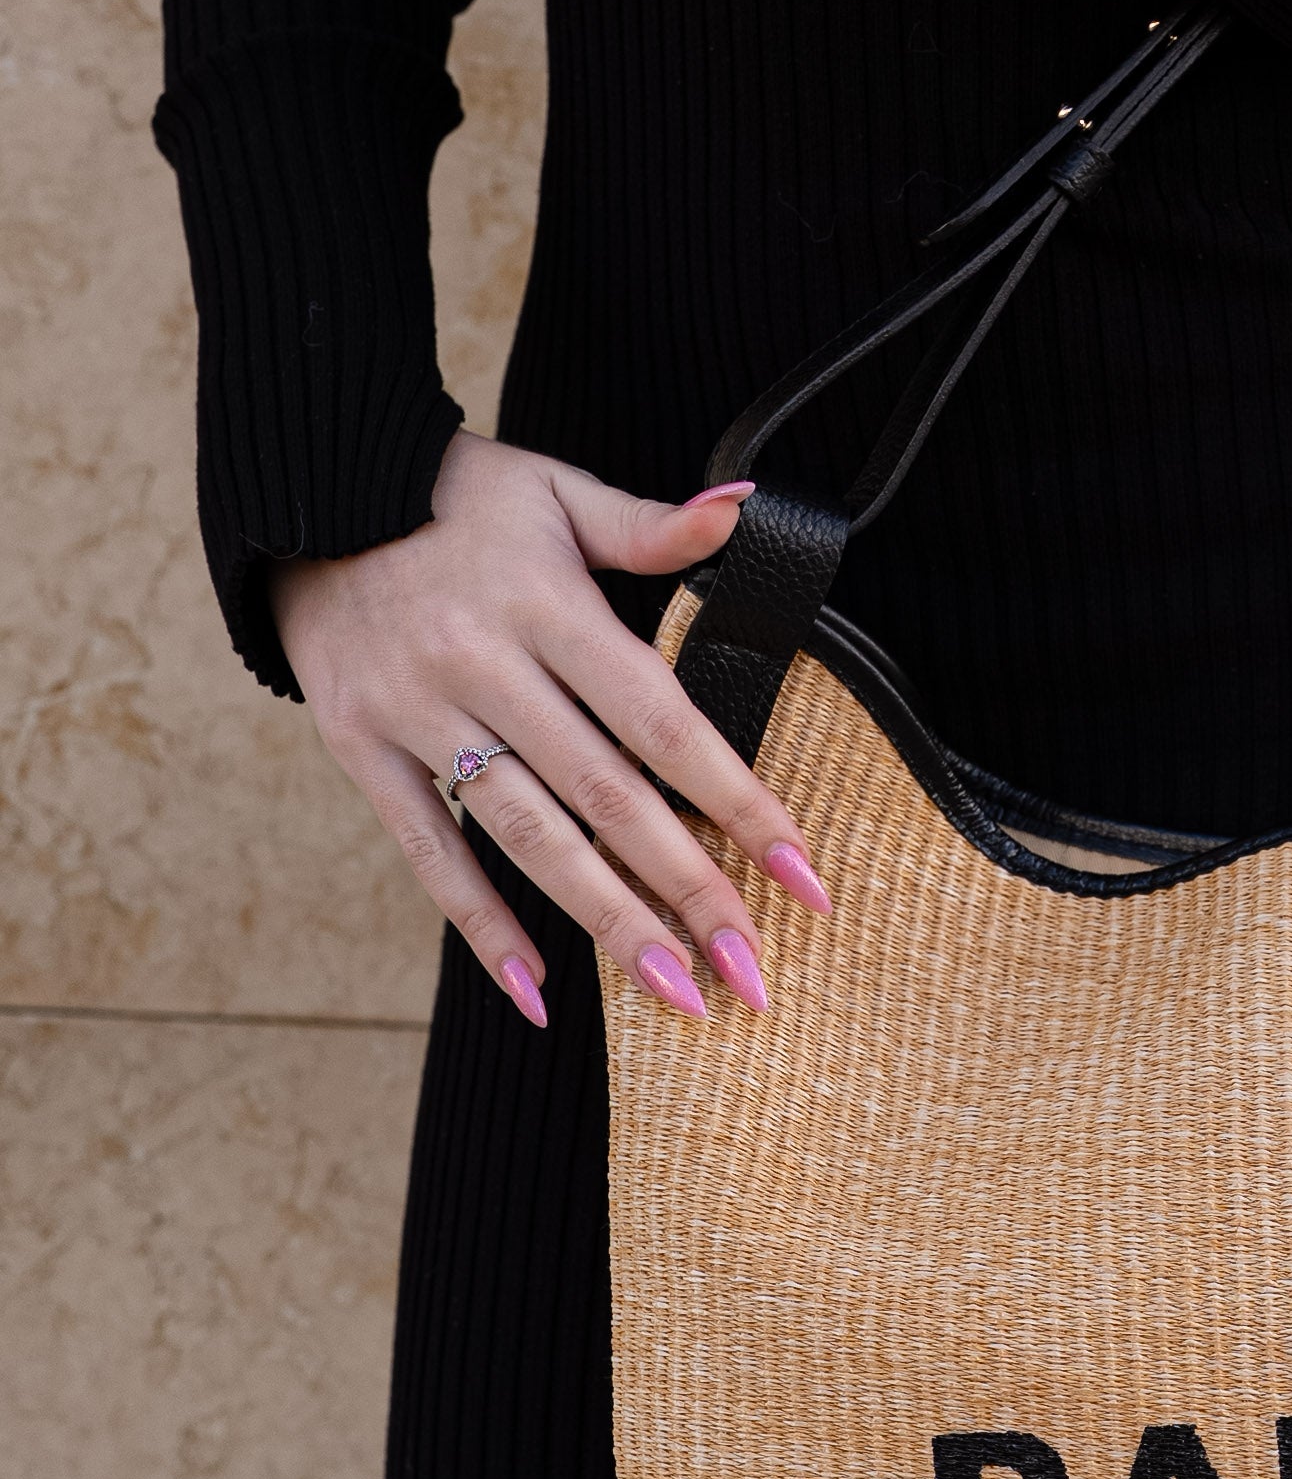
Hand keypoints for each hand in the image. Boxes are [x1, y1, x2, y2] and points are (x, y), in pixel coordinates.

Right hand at [271, 431, 831, 1030]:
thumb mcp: (556, 491)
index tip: (799, 871)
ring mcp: (416, 711)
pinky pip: (426, 849)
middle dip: (686, 888)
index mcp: (543, 602)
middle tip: (751, 969)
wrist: (305, 488)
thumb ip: (650, 526)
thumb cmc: (454, 497)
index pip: (661, 719)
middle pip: (604, 795)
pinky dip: (480, 922)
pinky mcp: (361, 748)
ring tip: (675, 990)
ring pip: (527, 836)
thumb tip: (746, 510)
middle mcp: (481, 663)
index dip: (736, 799)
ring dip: (606, 920)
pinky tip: (538, 987)